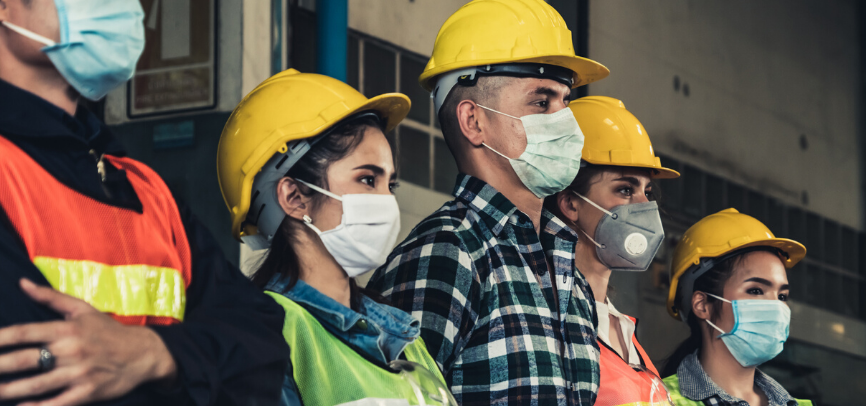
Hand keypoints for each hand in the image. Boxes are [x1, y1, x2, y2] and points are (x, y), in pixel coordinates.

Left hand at [0, 279, 177, 405]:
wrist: (144, 353)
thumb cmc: (109, 331)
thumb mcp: (83, 309)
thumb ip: (51, 297)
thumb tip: (22, 283)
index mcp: (67, 329)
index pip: (25, 332)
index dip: (0, 338)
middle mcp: (71, 350)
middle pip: (24, 361)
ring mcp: (79, 373)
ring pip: (36, 385)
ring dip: (9, 390)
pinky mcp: (87, 392)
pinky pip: (57, 403)